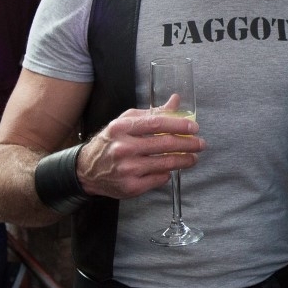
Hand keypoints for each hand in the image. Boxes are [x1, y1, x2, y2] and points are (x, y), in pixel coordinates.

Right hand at [76, 106, 205, 199]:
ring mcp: (127, 169)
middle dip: (188, 144)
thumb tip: (176, 101)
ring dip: (185, 160)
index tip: (194, 128)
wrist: (87, 170)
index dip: (179, 125)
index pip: (157, 124)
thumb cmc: (111, 142)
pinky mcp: (131, 187)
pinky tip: (170, 169)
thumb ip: (152, 112)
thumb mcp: (126, 122)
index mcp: (122, 128)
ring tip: (193, 157)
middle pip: (165, 145)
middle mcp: (123, 148)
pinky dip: (168, 173)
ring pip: (166, 164)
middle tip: (200, 144)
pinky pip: (159, 179)